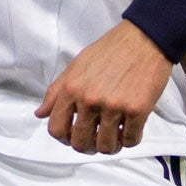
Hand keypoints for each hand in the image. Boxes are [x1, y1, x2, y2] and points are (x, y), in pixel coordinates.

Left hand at [36, 22, 171, 153]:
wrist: (145, 38)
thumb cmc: (111, 50)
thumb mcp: (77, 65)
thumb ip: (57, 91)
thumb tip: (40, 113)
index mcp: (72, 89)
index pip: (56, 129)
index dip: (63, 138)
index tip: (73, 135)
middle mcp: (90, 100)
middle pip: (80, 143)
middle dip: (87, 146)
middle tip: (96, 139)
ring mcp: (114, 106)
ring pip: (106, 147)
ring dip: (111, 146)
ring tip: (115, 136)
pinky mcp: (138, 110)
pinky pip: (131, 140)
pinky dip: (130, 139)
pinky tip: (131, 128)